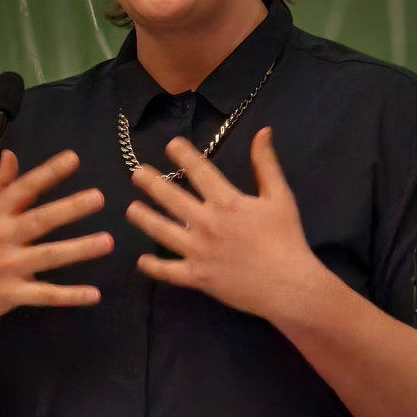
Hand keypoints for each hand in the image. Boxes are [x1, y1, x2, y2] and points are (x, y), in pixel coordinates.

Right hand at [0, 147, 112, 337]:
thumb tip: (11, 154)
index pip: (24, 189)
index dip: (48, 173)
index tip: (73, 158)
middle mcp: (2, 237)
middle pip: (41, 221)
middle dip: (70, 208)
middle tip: (99, 197)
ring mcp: (8, 267)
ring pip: (49, 256)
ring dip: (79, 249)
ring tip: (107, 241)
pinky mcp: (12, 294)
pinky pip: (45, 295)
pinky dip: (70, 296)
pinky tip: (94, 294)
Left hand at [127, 126, 323, 325]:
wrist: (287, 285)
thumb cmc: (285, 238)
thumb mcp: (280, 196)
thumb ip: (266, 164)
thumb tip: (262, 131)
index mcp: (226, 201)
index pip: (199, 171)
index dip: (183, 155)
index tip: (170, 144)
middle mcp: (206, 223)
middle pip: (172, 199)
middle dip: (152, 184)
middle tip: (136, 173)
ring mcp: (198, 252)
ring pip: (164, 232)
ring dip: (145, 219)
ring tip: (130, 209)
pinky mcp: (197, 277)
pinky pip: (169, 272)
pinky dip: (153, 267)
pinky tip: (141, 261)